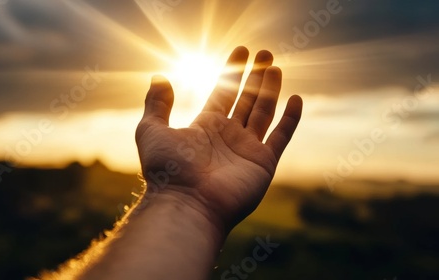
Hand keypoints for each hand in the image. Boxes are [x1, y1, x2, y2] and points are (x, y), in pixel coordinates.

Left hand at [135, 46, 302, 230]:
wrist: (186, 204)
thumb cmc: (166, 171)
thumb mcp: (151, 130)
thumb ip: (157, 104)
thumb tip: (159, 77)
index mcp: (205, 127)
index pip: (223, 92)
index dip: (231, 72)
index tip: (241, 51)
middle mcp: (228, 136)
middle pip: (245, 99)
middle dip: (254, 76)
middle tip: (263, 53)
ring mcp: (246, 149)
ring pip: (264, 112)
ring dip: (270, 89)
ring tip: (274, 66)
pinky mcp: (263, 164)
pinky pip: (281, 137)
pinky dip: (290, 119)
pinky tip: (296, 99)